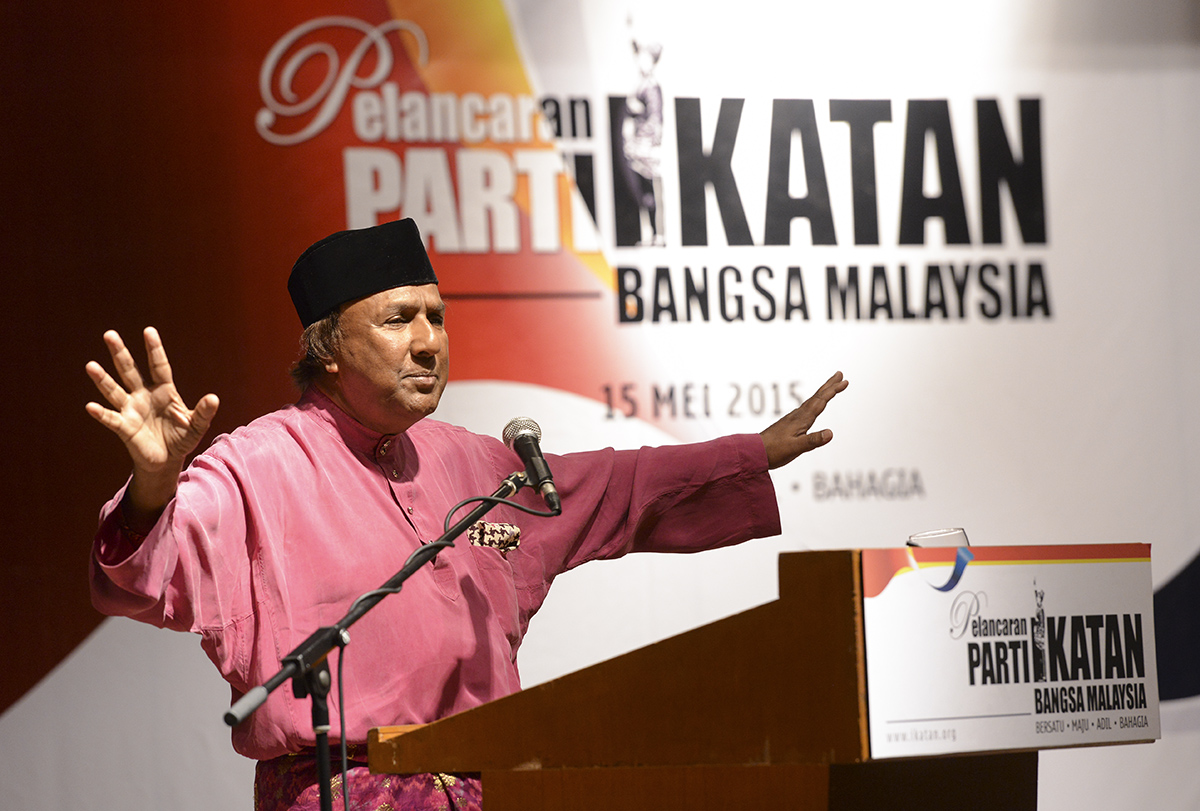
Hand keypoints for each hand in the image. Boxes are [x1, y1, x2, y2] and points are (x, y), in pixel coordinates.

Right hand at [85, 328, 218, 519]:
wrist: (167, 460)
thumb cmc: (181, 438)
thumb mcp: (197, 426)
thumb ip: (204, 412)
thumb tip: (214, 398)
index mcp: (164, 391)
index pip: (158, 366)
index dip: (154, 349)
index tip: (148, 331)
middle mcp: (144, 395)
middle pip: (130, 370)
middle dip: (120, 353)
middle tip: (110, 334)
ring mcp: (132, 410)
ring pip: (114, 390)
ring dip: (103, 379)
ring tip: (90, 366)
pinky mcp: (124, 427)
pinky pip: (111, 418)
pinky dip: (101, 413)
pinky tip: (91, 406)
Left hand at [760, 371, 847, 468]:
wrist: (754, 452)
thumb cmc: (774, 451)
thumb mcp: (796, 448)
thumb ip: (813, 441)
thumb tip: (831, 433)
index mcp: (801, 419)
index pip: (820, 401)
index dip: (833, 391)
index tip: (844, 381)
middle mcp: (798, 416)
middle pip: (817, 397)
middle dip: (829, 386)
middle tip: (840, 374)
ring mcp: (793, 419)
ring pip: (811, 402)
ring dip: (823, 393)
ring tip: (831, 387)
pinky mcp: (789, 424)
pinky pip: (806, 409)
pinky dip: (814, 403)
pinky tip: (813, 406)